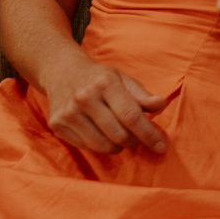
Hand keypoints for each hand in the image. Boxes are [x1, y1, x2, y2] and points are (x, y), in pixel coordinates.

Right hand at [36, 51, 171, 153]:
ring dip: (117, 146)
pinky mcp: (57, 125)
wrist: (61, 71)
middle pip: (118, 135)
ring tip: (118, 134)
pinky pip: (87, 147)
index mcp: (105, 83)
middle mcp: (84, 98)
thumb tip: (161, 105)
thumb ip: (142, 95)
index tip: (161, 147)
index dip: (149, 134)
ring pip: (103, 145)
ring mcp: (68, 112)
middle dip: (133, 141)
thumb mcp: (123, 80)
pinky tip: (99, 132)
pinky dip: (100, 145)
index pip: (131, 116)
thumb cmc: (99, 78)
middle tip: (135, 136)